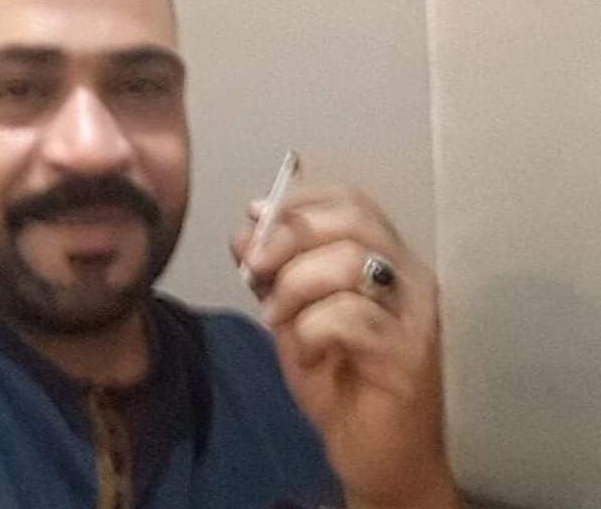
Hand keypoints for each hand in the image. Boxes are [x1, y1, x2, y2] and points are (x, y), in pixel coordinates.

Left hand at [231, 183, 457, 508]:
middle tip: (253, 267)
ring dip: (295, 285)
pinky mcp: (409, 355)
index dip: (299, 200)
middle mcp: (410, 278)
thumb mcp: (293, 315)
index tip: (254, 215)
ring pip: (348, 262)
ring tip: (276, 318)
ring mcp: (416, 315)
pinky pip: (350, 316)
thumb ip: (273, 272)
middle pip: (352, 220)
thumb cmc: (339, 382)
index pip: (352, 200)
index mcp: (386, 260)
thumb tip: (245, 231)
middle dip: (290, 234)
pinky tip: (308, 352)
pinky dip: (312, 327)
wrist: (379, 461)